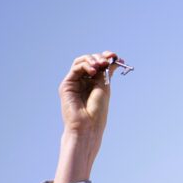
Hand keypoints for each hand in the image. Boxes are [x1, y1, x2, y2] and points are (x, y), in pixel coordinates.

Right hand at [53, 50, 122, 182]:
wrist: (88, 126)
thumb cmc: (97, 111)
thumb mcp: (105, 87)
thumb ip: (107, 72)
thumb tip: (114, 59)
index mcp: (93, 83)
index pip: (98, 65)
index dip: (106, 58)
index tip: (116, 56)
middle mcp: (83, 81)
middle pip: (89, 61)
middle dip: (99, 58)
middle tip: (107, 60)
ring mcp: (74, 82)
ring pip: (81, 61)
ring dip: (92, 59)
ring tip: (100, 64)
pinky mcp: (66, 84)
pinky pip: (75, 68)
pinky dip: (85, 65)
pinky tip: (93, 70)